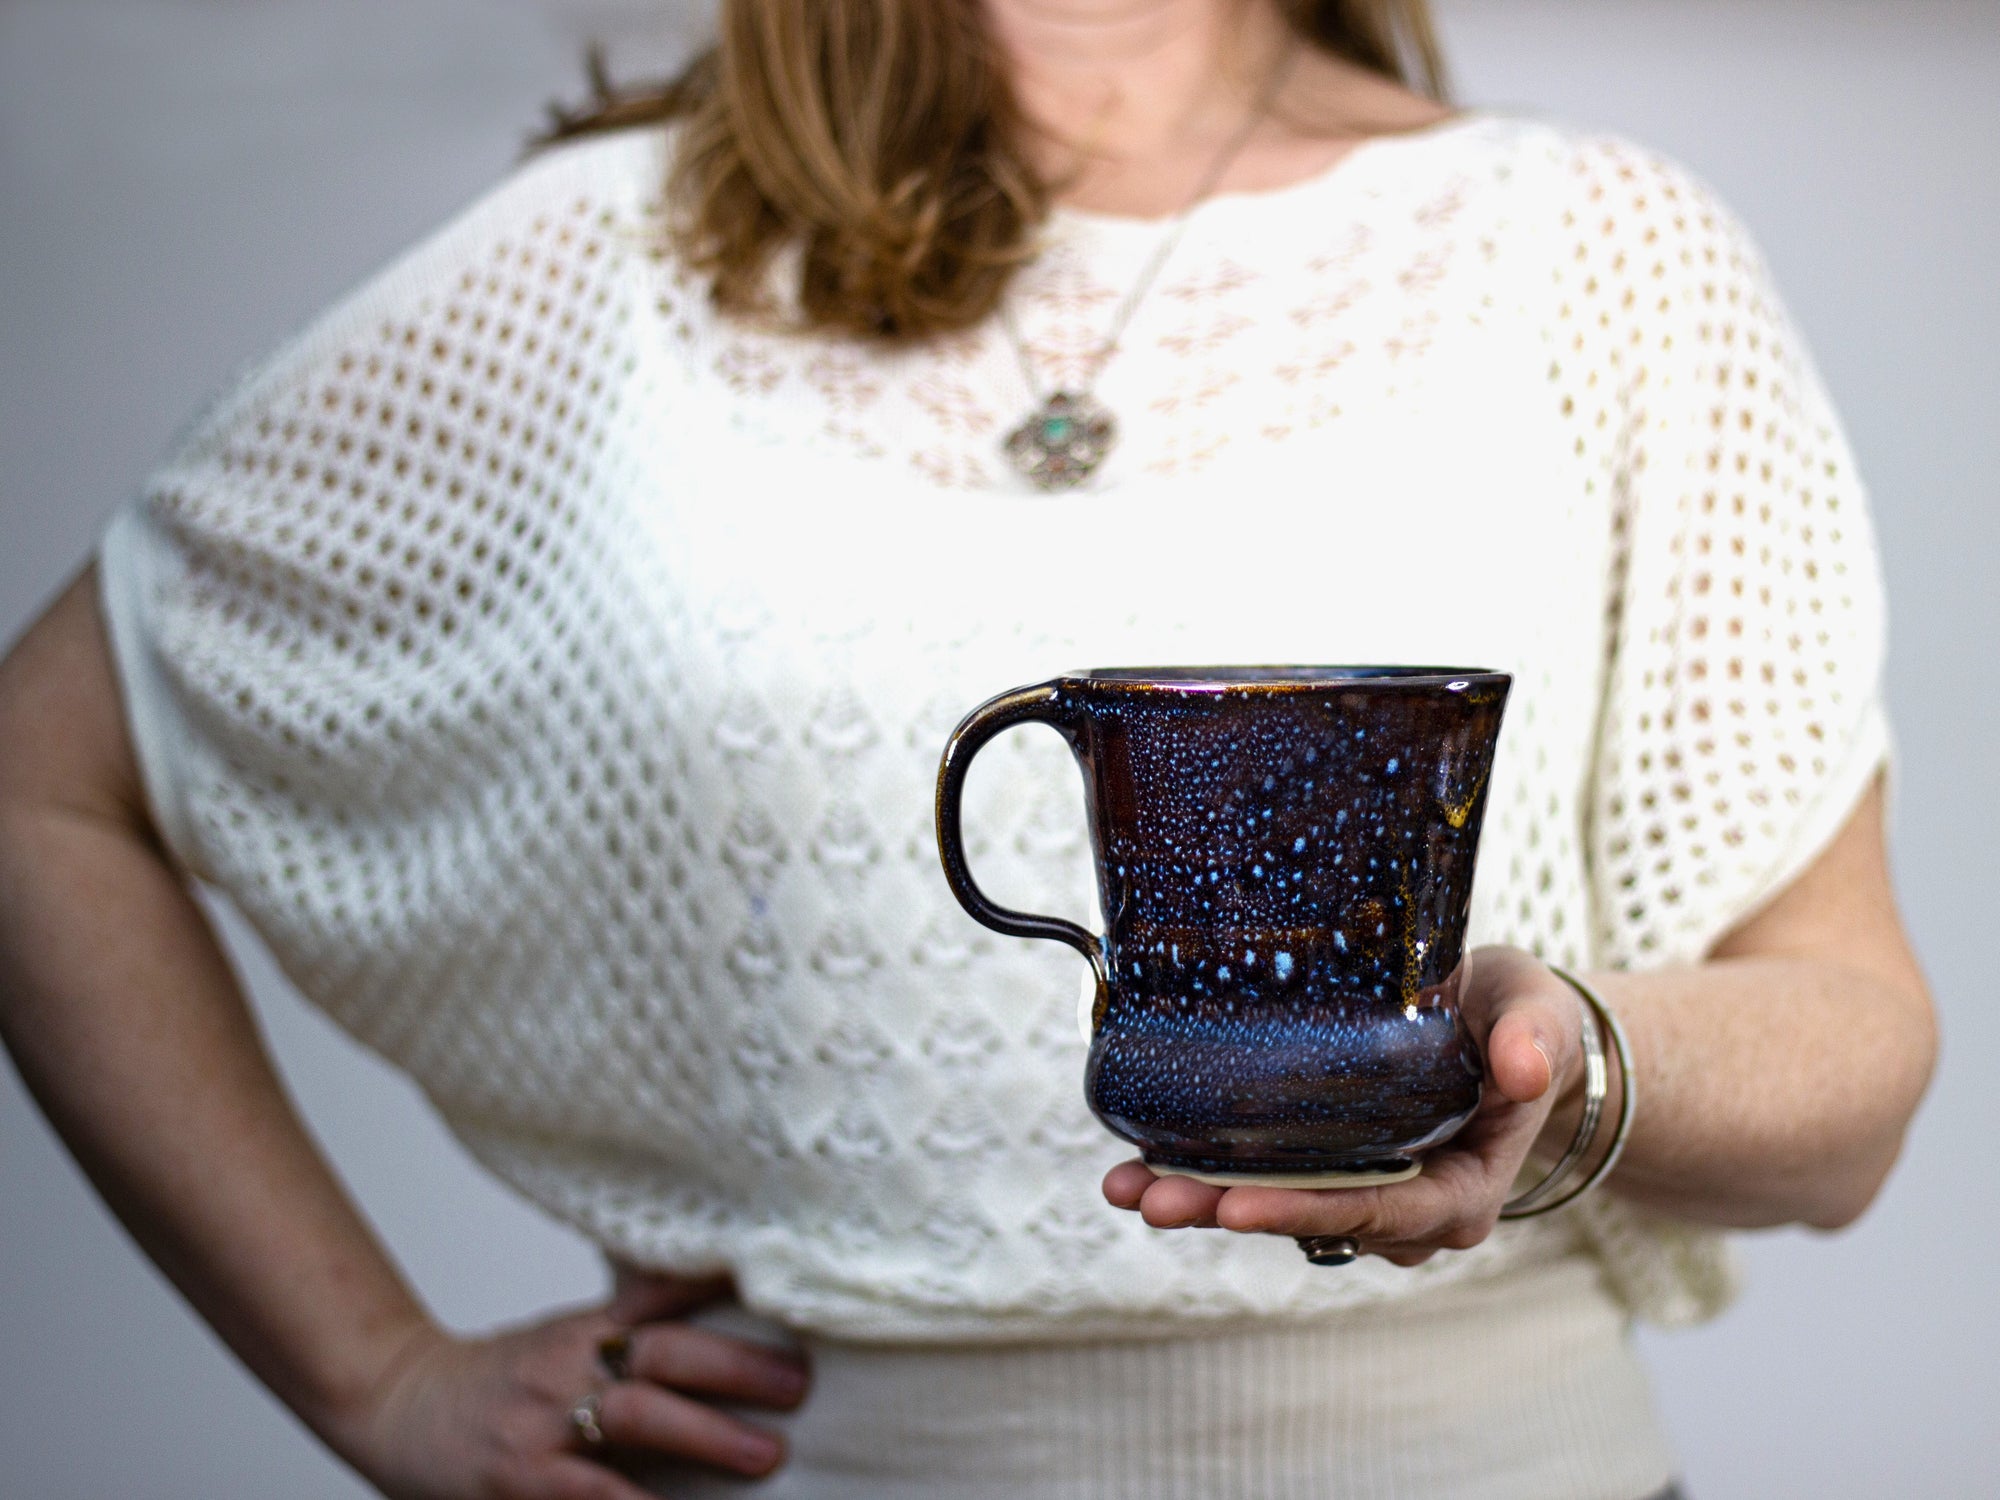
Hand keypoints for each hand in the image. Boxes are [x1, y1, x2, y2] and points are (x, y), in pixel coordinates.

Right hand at [335, 1272, 809, 1498]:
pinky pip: (589, 1495)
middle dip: (736, 1369)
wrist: (399, 1406)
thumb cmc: (503, 1378)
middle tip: (798, 1385)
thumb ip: (639, 1320)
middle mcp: (569, 1364)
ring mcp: (544, 1423)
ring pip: (632, 1418)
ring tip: (765, 1453)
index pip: (666, 1298)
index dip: (728, 1292)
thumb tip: (727, 1295)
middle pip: (662, 1353)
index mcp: (588, 1327)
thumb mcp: (569, 1334)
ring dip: (704, 1434)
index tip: (793, 1296)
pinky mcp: (522, 1481)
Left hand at [1101, 945, 1586, 1265]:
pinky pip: (1267, 1180)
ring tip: (1126, 1187)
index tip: (1236, 1206)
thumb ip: (1536, 1041)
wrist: (1507, 1026)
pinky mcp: (1329, 1168)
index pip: (1379, 1213)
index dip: (1306, 1211)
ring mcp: (1364, 1194)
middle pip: (1310, 1221)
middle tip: (1154, 1200)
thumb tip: (1525, 1067)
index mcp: (1460, 1193)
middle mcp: (1407, 1211)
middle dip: (1228, 1211)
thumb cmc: (1522, 1022)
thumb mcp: (1540, 1018)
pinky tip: (1139, 1163)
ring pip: (1278, 1206)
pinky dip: (1207, 1171)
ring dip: (1201, 1198)